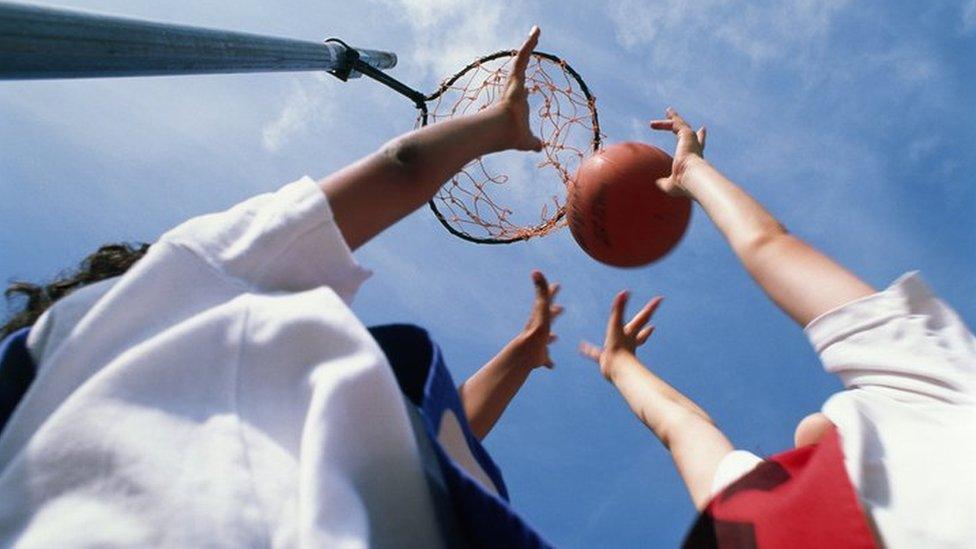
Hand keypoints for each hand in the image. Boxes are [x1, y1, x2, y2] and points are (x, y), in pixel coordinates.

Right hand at [496, 26, 543, 151]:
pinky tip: (537, 31)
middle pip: (520, 70)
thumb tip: (540, 148)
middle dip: (525, 57)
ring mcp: (513, 82)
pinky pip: (523, 55)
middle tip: (532, 45)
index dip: (524, 92)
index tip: (528, 90)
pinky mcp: (515, 76)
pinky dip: (530, 43)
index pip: (521, 94)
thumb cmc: (509, 137)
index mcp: (515, 104)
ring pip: (522, 57)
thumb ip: (533, 143)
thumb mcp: (525, 141)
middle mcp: (513, 90)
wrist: (500, 130)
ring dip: (529, 43)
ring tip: (537, 31)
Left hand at [514, 270, 562, 368]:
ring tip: (556, 338)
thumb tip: (535, 271)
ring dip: (551, 338)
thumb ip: (541, 291)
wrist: (524, 355)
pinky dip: (548, 361)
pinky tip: (551, 366)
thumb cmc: (535, 332)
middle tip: (561, 308)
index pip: (546, 301)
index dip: (552, 293)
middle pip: (547, 319)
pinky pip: (545, 359)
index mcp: (539, 318)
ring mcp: (538, 344)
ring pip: (546, 340)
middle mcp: (538, 330)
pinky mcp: (539, 358)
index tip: (557, 285)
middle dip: (554, 313)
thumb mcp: (541, 309)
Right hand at [579, 291, 661, 379]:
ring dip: (617, 341)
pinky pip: (595, 353)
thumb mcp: (616, 324)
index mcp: (631, 332)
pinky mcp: (606, 359)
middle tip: (651, 326)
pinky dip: (589, 350)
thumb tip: (624, 292)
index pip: (643, 317)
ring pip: (619, 345)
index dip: (651, 307)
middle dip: (644, 328)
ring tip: (611, 338)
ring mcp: (618, 351)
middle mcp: (627, 341)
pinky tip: (581, 348)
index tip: (660, 299)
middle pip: (639, 332)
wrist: (615, 369)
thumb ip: (619, 308)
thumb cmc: (618, 347)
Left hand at [649, 108, 706, 196]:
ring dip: (671, 120)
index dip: (701, 138)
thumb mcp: (671, 185)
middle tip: (678, 118)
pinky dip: (663, 124)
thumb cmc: (683, 184)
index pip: (698, 145)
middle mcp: (695, 146)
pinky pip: (674, 124)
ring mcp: (691, 139)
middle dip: (683, 124)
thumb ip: (665, 183)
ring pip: (680, 125)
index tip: (702, 131)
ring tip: (662, 114)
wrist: (691, 178)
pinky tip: (652, 124)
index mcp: (694, 157)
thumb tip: (657, 183)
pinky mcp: (687, 133)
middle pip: (689, 132)